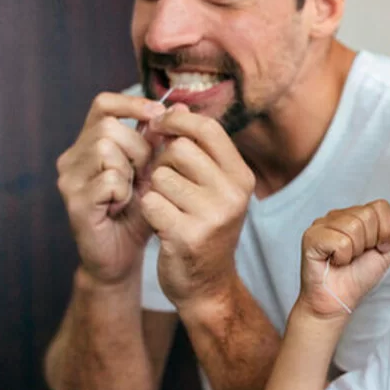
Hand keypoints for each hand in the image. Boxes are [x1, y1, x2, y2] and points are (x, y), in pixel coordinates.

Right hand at [56, 92, 166, 283]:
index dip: (131, 104)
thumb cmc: (140, 211)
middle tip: (146, 173)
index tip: (158, 114)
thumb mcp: (155, 171)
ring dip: (131, 170)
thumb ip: (162, 141)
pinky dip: (123, 192)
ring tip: (133, 191)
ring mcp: (70, 180)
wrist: (123, 255)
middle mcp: (73, 157)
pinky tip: (123, 206)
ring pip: (105, 149)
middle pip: (108, 127)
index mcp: (90, 144)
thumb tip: (181, 107)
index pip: (103, 104)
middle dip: (138, 147)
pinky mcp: (74, 202)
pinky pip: (108, 180)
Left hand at [139, 105, 254, 310]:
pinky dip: (148, 211)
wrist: (207, 285)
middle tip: (165, 182)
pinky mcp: (188, 236)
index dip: (178, 122)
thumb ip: (196, 148)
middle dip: (163, 162)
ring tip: (166, 207)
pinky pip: (150, 202)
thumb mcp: (212, 186)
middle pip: (180, 149)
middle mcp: (233, 194)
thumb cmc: (204, 227)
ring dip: (154, 189)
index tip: (160, 126)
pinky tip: (160, 224)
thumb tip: (174, 105)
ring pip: (161, 176)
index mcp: (242, 176)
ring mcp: (213, 216)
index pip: (208, 129)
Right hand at [298, 200, 389, 318]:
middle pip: (368, 215)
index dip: (386, 230)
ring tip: (345, 259)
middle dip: (370, 242)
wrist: (337, 302)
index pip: (381, 206)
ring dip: (355, 251)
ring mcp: (322, 224)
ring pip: (354, 226)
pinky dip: (343, 257)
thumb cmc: (356, 278)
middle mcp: (338, 215)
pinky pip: (341, 241)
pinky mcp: (311, 236)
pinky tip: (334, 261)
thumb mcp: (386, 254)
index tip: (378, 248)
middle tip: (358, 256)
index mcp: (355, 215)